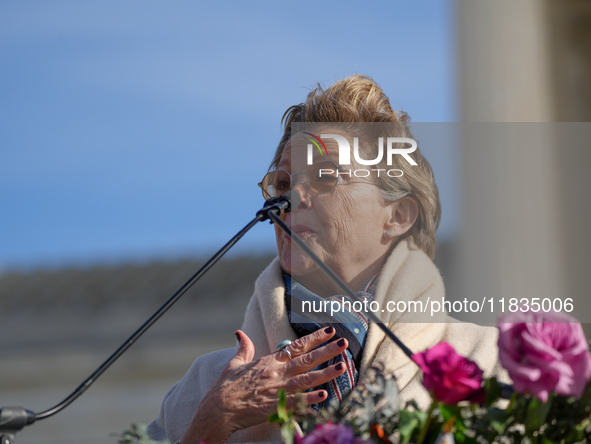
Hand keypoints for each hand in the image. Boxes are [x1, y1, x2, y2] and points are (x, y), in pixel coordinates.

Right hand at [180, 326, 347, 443]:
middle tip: (344, 343)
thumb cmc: (224, 387)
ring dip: (326, 373)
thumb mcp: (234, 364)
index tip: (330, 331)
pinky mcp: (275, 407)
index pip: (296, 346)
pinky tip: (325, 395)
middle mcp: (276, 373)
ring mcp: (277, 390)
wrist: (217, 409)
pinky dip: (311, 399)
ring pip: (307, 379)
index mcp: (268, 361)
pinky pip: (297, 402)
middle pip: (306, 359)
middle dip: (327, 351)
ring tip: (342, 366)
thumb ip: (243, 348)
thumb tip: (240, 333)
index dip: (314, 338)